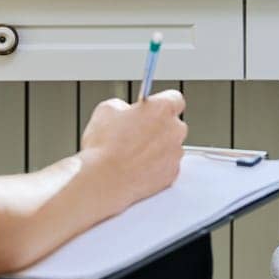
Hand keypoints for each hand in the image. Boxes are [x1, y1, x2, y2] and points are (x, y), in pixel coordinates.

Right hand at [79, 90, 187, 213]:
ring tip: (133, 153)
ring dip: (157, 147)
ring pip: (170, 146)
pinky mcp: (171, 174)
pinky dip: (156, 166)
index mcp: (161, 109)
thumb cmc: (104, 147)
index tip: (154, 107)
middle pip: (173, 124)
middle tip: (137, 132)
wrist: (103, 180)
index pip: (174, 98)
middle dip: (158, 126)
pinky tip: (137, 167)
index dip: (162, 102)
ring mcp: (175, 154)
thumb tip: (126, 112)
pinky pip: (167, 166)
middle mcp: (174, 130)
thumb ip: (124, 106)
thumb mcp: (107, 109)